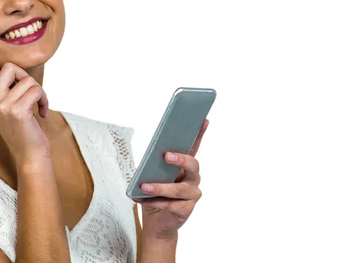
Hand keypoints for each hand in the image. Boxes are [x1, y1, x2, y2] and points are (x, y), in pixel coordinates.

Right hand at [0, 29, 50, 165]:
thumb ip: (7, 90)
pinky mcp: (15, 110)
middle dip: (27, 78)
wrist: (30, 155)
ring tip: (38, 109)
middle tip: (33, 97)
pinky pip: (36, 90)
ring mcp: (0, 106)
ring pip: (27, 80)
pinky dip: (45, 100)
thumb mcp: (11, 107)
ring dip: (40, 93)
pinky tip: (42, 114)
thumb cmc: (24, 129)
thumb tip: (10, 68)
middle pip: (10, 67)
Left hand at [132, 119, 209, 239]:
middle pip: (193, 165)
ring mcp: (192, 195)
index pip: (194, 147)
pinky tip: (140, 199)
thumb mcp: (153, 175)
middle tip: (166, 155)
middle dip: (181, 159)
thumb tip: (152, 154)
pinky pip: (171, 205)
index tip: (202, 120)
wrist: (156, 222)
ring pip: (179, 189)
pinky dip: (154, 202)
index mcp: (185, 166)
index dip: (199, 134)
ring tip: (143, 186)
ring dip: (160, 187)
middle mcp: (192, 178)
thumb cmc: (155, 193)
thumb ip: (155, 164)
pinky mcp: (186, 210)